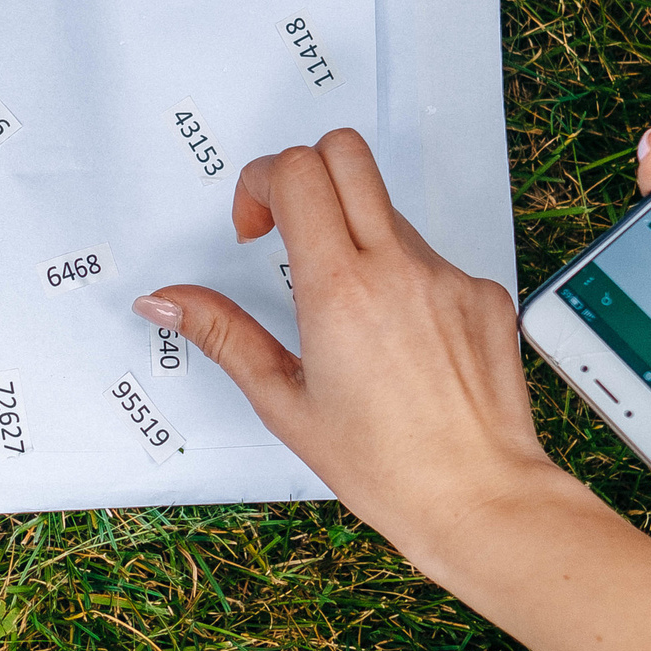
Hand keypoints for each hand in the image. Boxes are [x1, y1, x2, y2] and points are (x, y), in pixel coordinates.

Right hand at [131, 130, 583, 561]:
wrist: (479, 499)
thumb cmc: (385, 466)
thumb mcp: (283, 401)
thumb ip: (222, 334)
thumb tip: (166, 300)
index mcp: (339, 290)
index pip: (296, 171)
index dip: (261, 183)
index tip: (256, 228)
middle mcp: (397, 268)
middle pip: (345, 152)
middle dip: (304, 172)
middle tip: (290, 228)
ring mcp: (448, 275)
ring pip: (388, 207)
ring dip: (354, 230)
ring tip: (347, 309)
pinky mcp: (484, 292)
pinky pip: (432, 256)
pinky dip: (404, 278)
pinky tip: (400, 341)